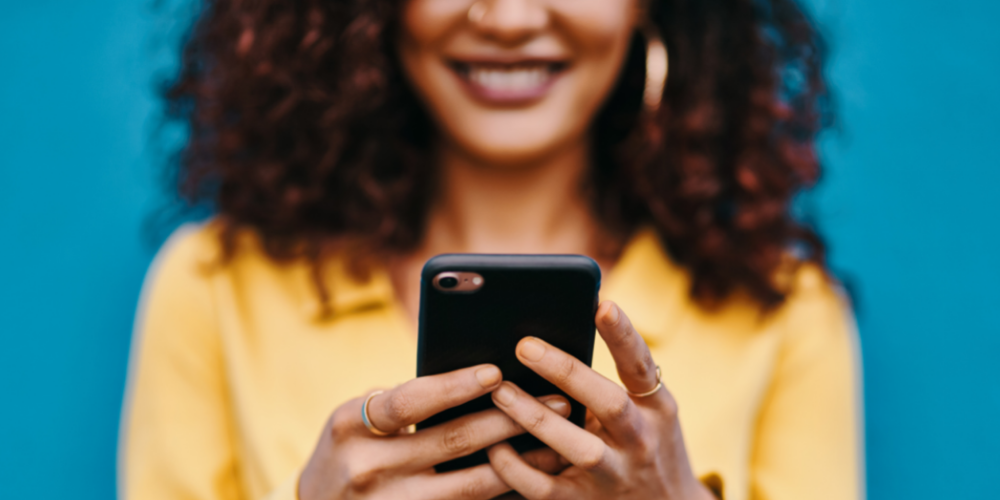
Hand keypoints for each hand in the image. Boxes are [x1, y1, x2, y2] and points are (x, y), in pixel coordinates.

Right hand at [299, 364, 571, 499]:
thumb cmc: (345, 453)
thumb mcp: (351, 422)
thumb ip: (398, 403)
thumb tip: (475, 378)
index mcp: (349, 426)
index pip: (408, 402)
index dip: (453, 386)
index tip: (497, 372)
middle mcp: (367, 468)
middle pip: (451, 441)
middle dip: (510, 419)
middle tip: (557, 401)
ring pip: (469, 485)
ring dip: (520, 461)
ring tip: (558, 442)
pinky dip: (502, 494)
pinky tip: (533, 481)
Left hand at [486, 301, 716, 499]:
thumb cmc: (644, 445)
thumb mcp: (648, 412)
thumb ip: (615, 382)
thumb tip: (563, 333)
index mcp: (655, 409)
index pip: (641, 366)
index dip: (624, 335)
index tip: (602, 305)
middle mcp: (640, 441)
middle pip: (609, 404)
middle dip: (566, 373)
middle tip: (524, 345)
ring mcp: (614, 476)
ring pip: (577, 449)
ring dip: (535, 419)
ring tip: (500, 392)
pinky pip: (544, 488)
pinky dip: (516, 468)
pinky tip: (494, 446)